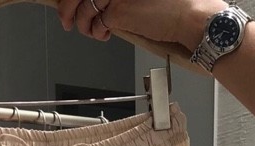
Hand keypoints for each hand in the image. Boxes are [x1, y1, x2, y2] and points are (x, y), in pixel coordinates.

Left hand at [55, 0, 221, 50]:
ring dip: (82, 22)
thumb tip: (100, 2)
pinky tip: (104, 34)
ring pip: (85, 7)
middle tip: (65, 19)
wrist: (189, 15)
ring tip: (87, 30)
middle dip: (67, 7)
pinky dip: (96, 32)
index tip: (72, 4)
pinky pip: (96, 23)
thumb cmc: (172, 5)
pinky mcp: (117, 10)